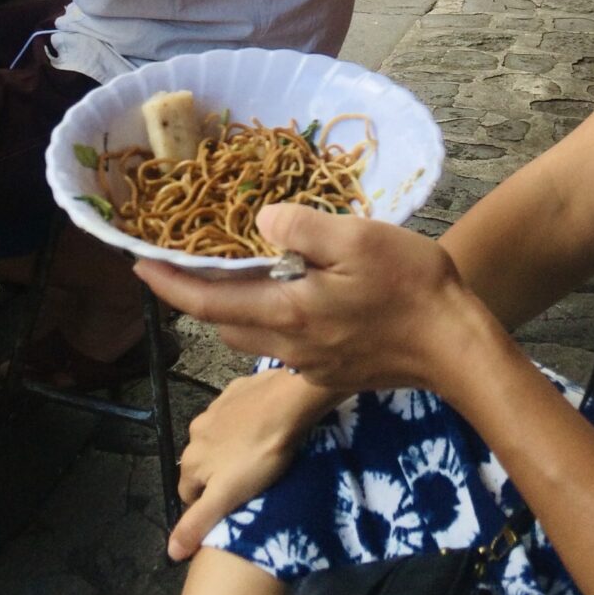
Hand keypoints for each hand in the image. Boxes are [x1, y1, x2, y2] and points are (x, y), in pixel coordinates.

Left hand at [135, 204, 476, 395]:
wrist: (456, 347)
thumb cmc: (411, 285)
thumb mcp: (357, 237)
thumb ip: (300, 227)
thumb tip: (260, 222)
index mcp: (287, 312)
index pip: (206, 303)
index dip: (167, 285)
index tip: (137, 264)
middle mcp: (289, 346)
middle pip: (224, 324)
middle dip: (199, 297)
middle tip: (193, 260)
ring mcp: (311, 364)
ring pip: (252, 336)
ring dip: (237, 308)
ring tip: (244, 271)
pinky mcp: (332, 371)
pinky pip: (284, 344)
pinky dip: (273, 318)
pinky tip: (299, 294)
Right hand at [169, 368, 333, 561]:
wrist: (287, 403)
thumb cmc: (259, 455)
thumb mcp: (228, 496)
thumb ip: (197, 522)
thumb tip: (170, 552)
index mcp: (191, 460)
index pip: (188, 495)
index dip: (207, 505)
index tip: (232, 505)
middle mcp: (195, 433)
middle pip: (201, 465)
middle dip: (217, 475)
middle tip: (247, 482)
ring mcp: (214, 409)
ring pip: (215, 439)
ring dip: (228, 448)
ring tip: (256, 454)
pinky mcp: (234, 391)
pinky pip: (231, 414)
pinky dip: (241, 423)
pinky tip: (260, 426)